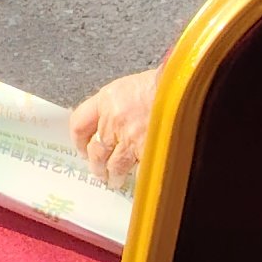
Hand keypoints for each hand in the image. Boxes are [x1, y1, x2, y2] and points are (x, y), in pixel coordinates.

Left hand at [70, 70, 158, 186]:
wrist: (183, 85)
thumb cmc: (161, 81)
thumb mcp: (130, 85)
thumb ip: (116, 104)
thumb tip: (109, 122)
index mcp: (107, 100)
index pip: (79, 124)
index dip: (79, 141)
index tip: (82, 149)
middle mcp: (113, 120)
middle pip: (96, 151)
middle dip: (97, 165)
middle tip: (99, 171)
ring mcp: (130, 138)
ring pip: (114, 166)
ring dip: (113, 176)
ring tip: (115, 180)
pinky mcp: (147, 152)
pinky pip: (137, 171)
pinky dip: (136, 177)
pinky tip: (137, 179)